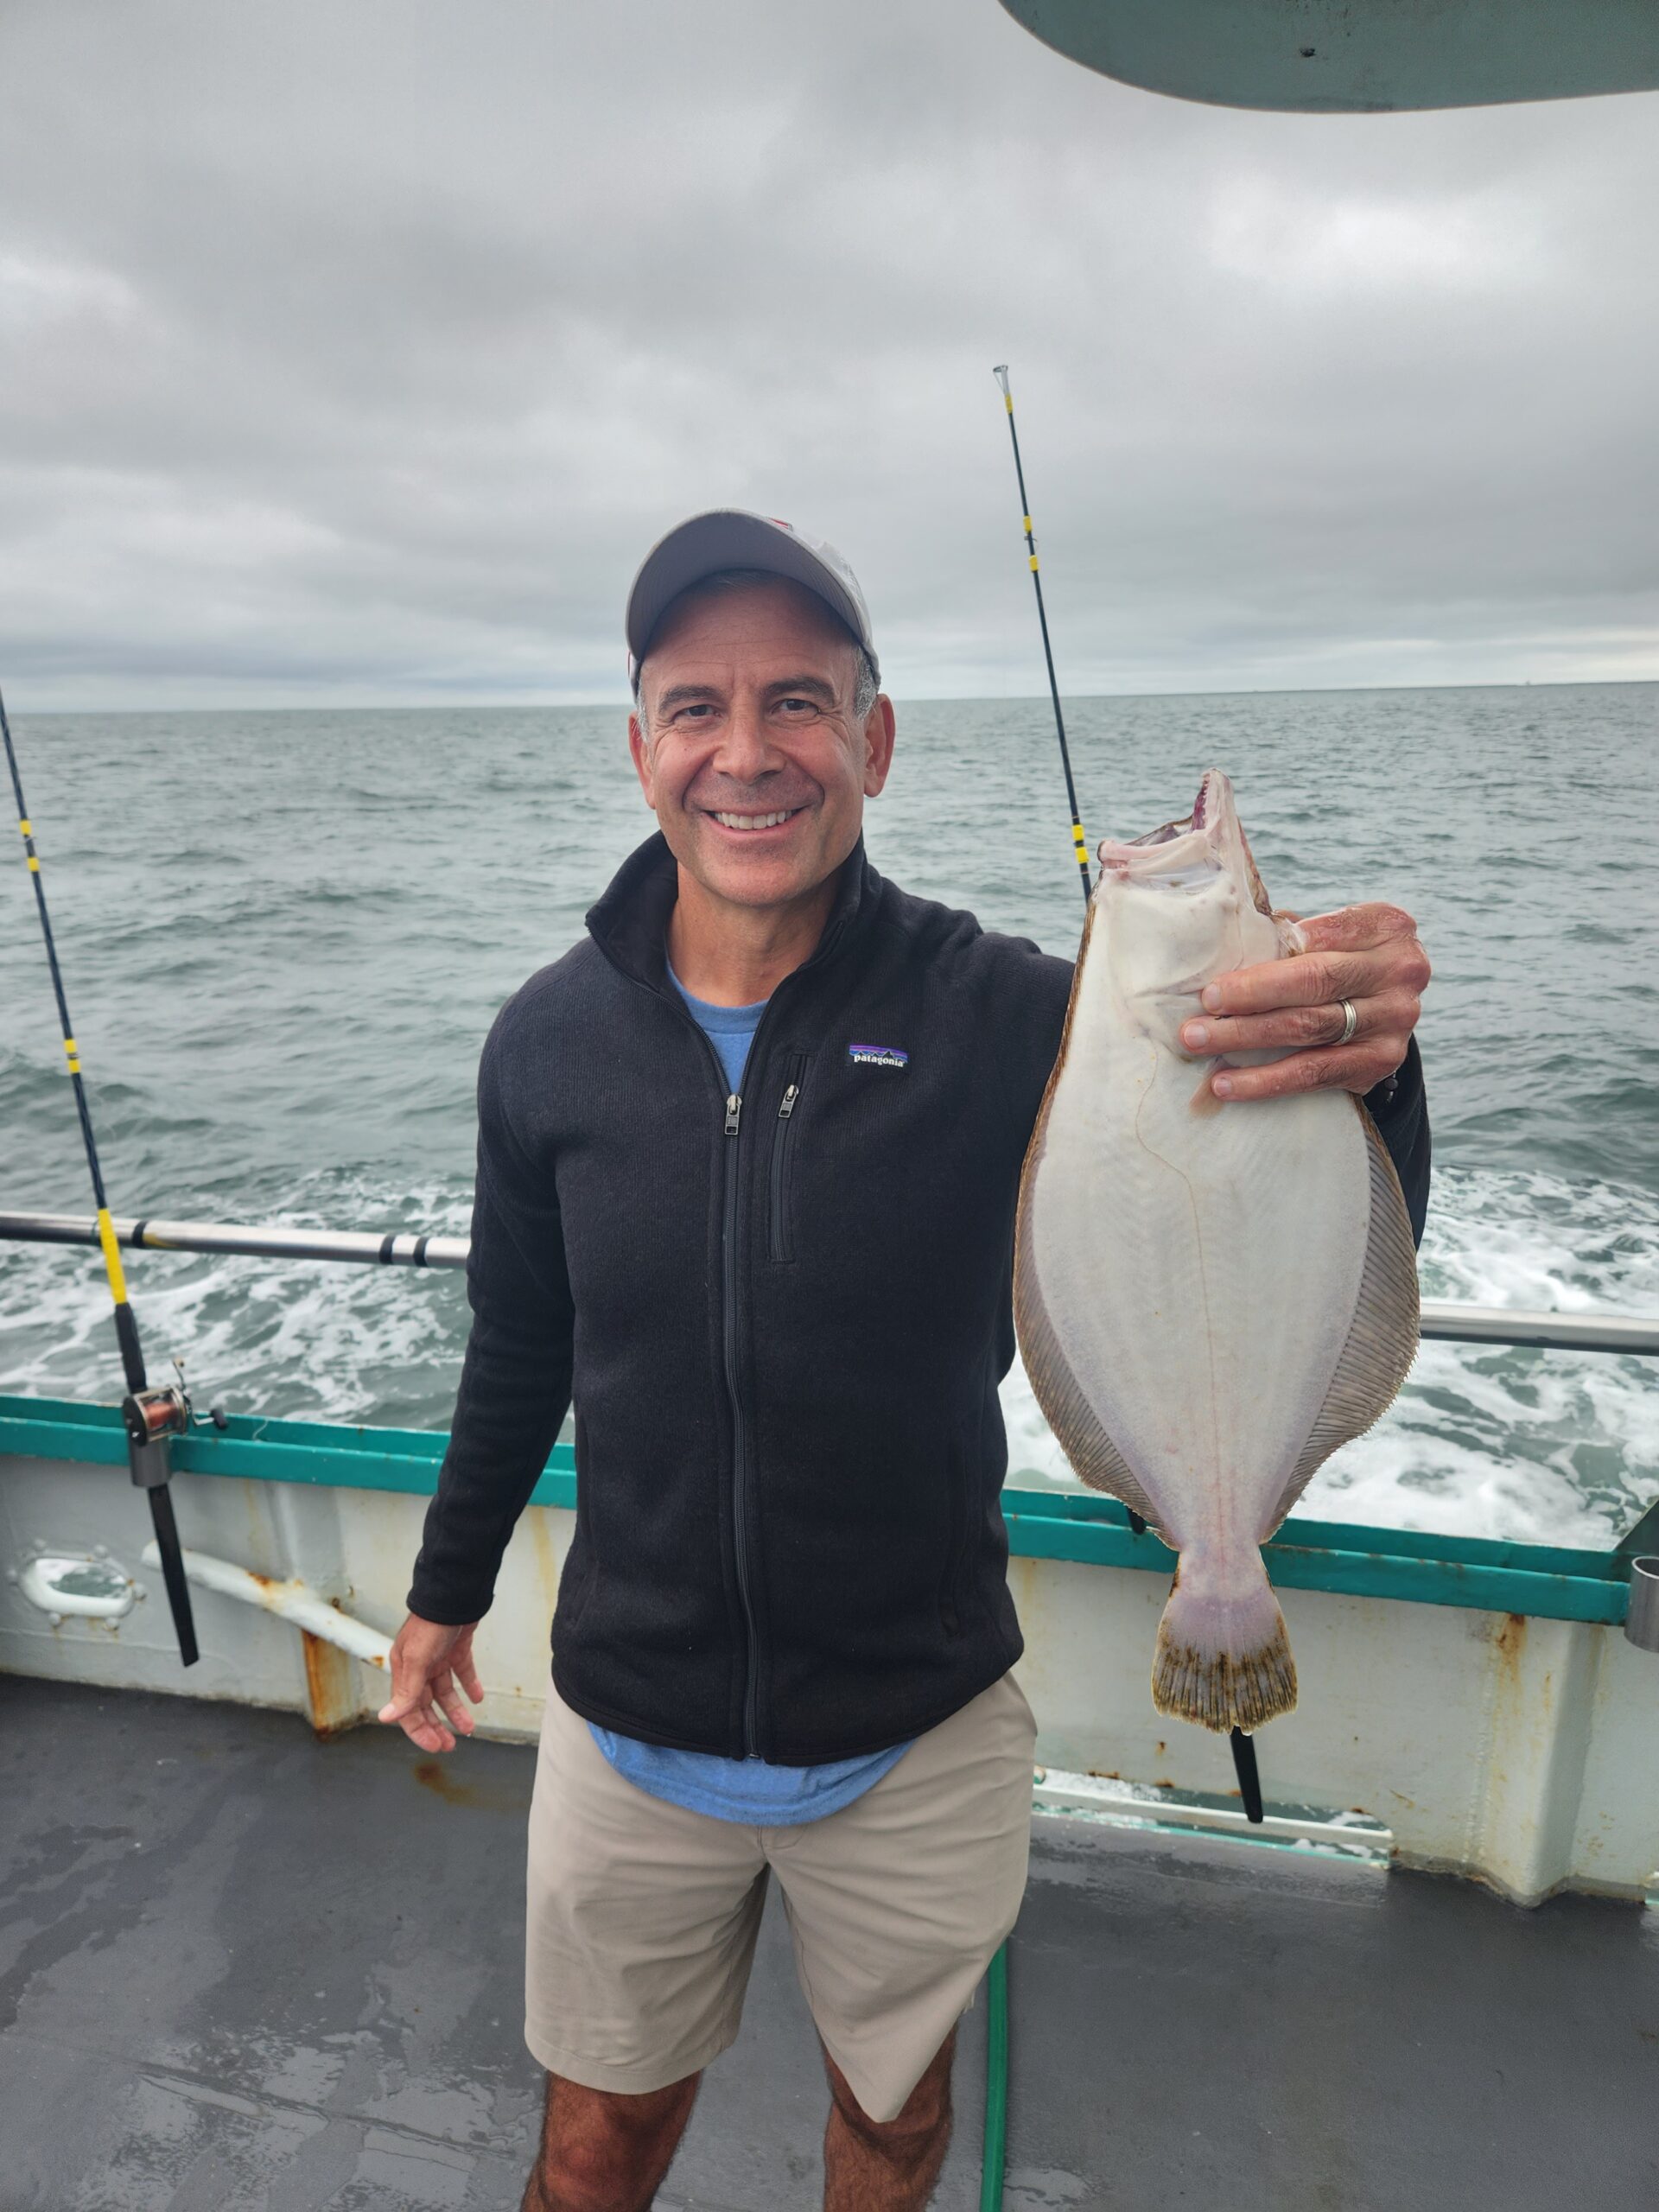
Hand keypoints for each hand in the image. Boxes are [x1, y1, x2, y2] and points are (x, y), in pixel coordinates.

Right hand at [378, 1614, 483, 1751]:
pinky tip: (478, 1697)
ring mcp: (438, 1657)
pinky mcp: (456, 1648)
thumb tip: (387, 1717)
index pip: (408, 1709)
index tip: (435, 1746)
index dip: (420, 1730)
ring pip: (445, 1691)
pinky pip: (462, 1672)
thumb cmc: (432, 1622)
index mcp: (404, 1670)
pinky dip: (470, 1685)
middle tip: (450, 1745)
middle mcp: (419, 1666)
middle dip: (436, 1726)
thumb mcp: (418, 1659)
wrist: (455, 1593)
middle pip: (425, 1704)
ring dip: (455, 1710)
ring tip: (468, 1727)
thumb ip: (406, 1690)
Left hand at [1179, 903, 1429, 1102]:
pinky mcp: (1380, 1063)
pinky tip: (1227, 1084)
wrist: (1383, 1005)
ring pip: (1310, 1030)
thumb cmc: (1336, 958)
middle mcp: (1400, 971)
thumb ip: (1287, 935)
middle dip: (1249, 999)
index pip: (1317, 940)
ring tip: (1200, 1043)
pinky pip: (1315, 1074)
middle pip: (1315, 983)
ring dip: (1247, 1039)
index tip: (1214, 987)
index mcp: (1386, 927)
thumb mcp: (1328, 933)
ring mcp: (1395, 1020)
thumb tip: (1217, 949)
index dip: (1265, 966)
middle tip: (1200, 1011)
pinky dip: (1266, 1081)